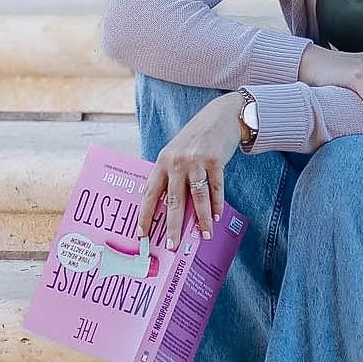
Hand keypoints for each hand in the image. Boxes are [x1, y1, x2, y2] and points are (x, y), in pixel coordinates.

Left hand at [139, 91, 242, 243]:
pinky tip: (217, 217)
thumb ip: (171, 175)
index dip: (145, 214)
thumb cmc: (196, 139)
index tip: (142, 233)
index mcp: (162, 161)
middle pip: (173, 200)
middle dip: (173, 226)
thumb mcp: (176, 152)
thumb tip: (168, 206)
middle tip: (172, 245)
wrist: (220, 116)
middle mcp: (176, 162)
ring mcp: (195, 161)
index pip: (150, 193)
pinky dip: (217, 204)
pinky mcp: (214, 160)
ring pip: (197, 197)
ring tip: (205, 235)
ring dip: (202, 219)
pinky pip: (216, 188)